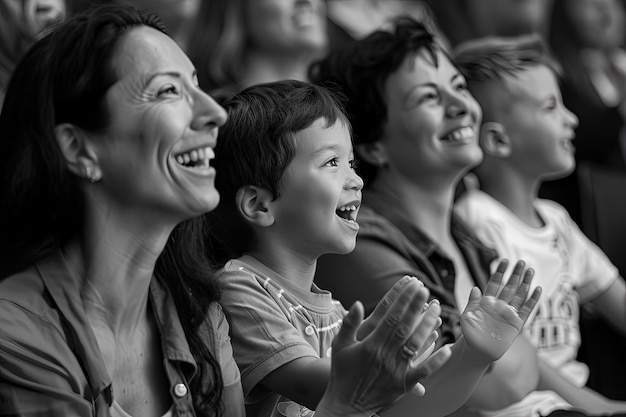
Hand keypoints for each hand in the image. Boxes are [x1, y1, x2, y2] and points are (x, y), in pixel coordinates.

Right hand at [317, 278, 450, 416]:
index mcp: (369, 344)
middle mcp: (384, 355)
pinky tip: (446, 346)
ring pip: (416, 344)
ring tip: (437, 309)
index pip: (389, 317)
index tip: (411, 286)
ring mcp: (395, 370)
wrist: (346, 404)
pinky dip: (436, 360)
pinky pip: (423, 371)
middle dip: (416, 307)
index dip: (402, 300)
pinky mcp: (403, 385)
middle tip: (425, 289)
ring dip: (427, 325)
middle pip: (404, 326)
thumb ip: (349, 323)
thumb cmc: (343, 372)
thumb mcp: (340, 345)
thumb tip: (357, 303)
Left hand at [460, 259, 540, 362]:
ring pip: (519, 295)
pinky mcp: (517, 324)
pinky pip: (526, 310)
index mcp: (487, 301)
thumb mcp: (467, 317)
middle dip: (515, 274)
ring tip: (531, 270)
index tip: (505, 260)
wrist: (478, 351)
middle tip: (522, 261)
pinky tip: (538, 289)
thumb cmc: (470, 334)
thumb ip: (472, 303)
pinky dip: (532, 300)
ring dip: (525, 283)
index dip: (500, 272)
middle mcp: (499, 305)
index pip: (495, 283)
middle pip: (509, 286)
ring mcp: (509, 314)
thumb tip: (475, 288)